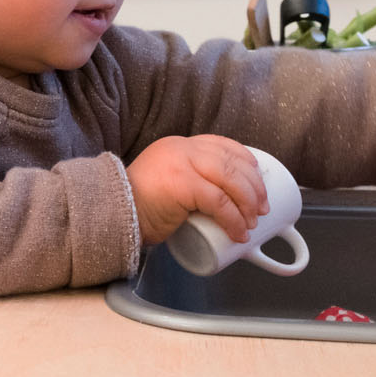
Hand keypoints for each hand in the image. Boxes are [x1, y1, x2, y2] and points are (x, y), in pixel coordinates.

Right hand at [125, 135, 269, 244]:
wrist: (112, 212)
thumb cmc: (139, 206)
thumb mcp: (167, 181)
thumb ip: (186, 180)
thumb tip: (219, 201)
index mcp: (180, 145)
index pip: (223, 144)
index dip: (247, 161)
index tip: (259, 180)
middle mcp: (182, 148)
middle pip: (231, 162)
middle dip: (254, 186)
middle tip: (262, 209)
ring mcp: (181, 163)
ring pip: (230, 179)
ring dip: (248, 203)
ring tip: (252, 222)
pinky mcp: (181, 183)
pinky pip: (218, 201)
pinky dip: (233, 218)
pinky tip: (238, 232)